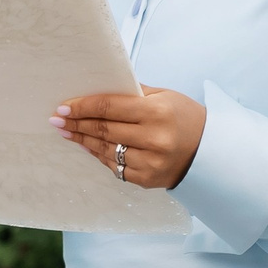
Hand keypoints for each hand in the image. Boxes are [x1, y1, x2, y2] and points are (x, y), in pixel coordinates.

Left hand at [53, 87, 206, 188]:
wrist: (209, 151)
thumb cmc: (185, 118)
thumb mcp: (164, 96)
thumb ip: (133, 93)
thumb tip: (98, 88)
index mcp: (157, 112)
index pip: (109, 107)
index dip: (83, 107)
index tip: (63, 107)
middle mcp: (153, 139)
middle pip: (103, 130)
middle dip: (76, 123)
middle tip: (57, 119)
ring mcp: (149, 162)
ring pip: (105, 150)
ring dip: (83, 140)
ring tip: (67, 132)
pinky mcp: (146, 179)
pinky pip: (114, 166)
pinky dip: (99, 155)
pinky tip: (88, 146)